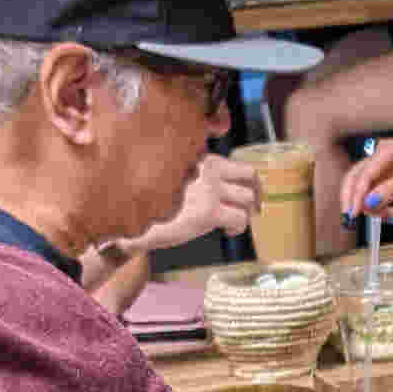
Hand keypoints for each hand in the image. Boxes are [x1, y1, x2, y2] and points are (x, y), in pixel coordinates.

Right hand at [129, 153, 260, 254]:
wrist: (136, 221)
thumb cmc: (156, 203)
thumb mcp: (179, 181)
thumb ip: (200, 179)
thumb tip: (225, 190)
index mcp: (200, 159)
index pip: (236, 164)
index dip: (247, 181)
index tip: (248, 192)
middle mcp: (207, 169)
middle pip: (251, 175)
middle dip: (257, 193)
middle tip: (254, 209)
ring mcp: (209, 189)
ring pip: (248, 198)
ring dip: (246, 214)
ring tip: (232, 224)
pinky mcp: (209, 212)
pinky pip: (240, 219)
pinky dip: (238, 228)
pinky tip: (227, 233)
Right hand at [342, 139, 392, 220]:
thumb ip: (389, 191)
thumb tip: (369, 202)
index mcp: (384, 152)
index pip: (363, 175)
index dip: (356, 195)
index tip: (353, 211)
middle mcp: (381, 160)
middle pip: (357, 180)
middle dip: (354, 199)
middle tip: (352, 217)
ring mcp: (385, 172)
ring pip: (366, 191)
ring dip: (371, 206)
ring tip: (387, 214)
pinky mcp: (391, 184)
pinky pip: (377, 197)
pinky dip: (380, 207)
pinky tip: (392, 212)